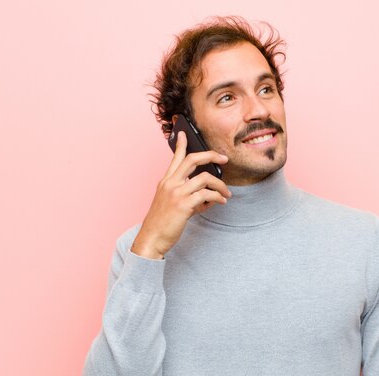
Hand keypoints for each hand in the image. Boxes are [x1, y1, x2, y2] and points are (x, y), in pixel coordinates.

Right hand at [130, 131, 230, 258]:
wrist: (151, 239)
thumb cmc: (162, 223)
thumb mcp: (171, 204)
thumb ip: (188, 196)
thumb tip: (207, 197)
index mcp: (166, 181)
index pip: (175, 158)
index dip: (182, 144)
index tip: (185, 133)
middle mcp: (170, 183)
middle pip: (193, 160)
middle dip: (211, 156)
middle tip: (224, 159)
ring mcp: (177, 193)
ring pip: (205, 178)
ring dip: (220, 185)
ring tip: (226, 194)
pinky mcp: (184, 205)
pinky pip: (207, 195)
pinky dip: (217, 197)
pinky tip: (221, 202)